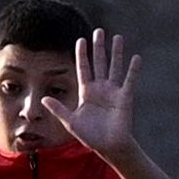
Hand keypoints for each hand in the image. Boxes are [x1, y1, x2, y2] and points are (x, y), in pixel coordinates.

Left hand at [48, 29, 141, 160]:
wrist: (108, 147)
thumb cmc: (90, 136)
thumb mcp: (71, 122)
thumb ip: (58, 109)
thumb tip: (43, 100)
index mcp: (87, 92)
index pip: (83, 68)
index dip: (82, 55)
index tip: (81, 40)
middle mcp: (100, 88)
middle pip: (99, 63)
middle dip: (99, 47)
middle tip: (99, 31)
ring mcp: (113, 91)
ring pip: (114, 67)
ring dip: (116, 53)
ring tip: (117, 37)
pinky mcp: (124, 98)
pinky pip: (129, 81)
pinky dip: (133, 70)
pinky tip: (135, 57)